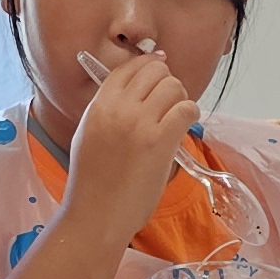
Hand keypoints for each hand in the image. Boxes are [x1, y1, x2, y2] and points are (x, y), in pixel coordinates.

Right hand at [61, 44, 199, 234]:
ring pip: (174, 86)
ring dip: (180, 98)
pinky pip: (187, 109)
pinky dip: (190, 114)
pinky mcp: (160, 140)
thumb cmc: (92, 182)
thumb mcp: (88, 134)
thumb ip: (107, 110)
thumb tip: (135, 92)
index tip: (160, 68)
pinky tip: (184, 127)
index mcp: (99, 105)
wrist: (97, 214)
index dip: (149, 64)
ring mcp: (140, 123)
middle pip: (155, 71)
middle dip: (167, 82)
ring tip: (176, 117)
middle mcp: (119, 108)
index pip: (128, 67)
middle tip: (169, 101)